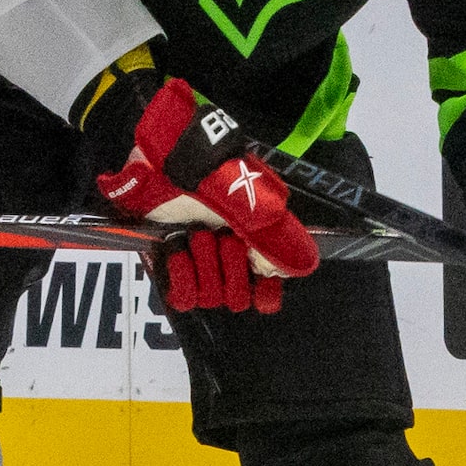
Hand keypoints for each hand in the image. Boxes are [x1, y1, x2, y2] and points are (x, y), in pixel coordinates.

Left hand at [94, 76, 316, 313]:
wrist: (168, 168)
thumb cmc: (214, 181)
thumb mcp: (252, 207)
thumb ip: (276, 241)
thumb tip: (297, 268)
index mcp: (253, 247)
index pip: (266, 295)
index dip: (265, 296)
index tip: (262, 287)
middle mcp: (227, 261)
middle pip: (237, 298)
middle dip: (231, 269)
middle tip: (222, 239)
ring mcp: (197, 266)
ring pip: (210, 297)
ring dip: (204, 265)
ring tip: (196, 236)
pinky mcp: (169, 268)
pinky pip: (182, 298)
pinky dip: (182, 277)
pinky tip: (179, 254)